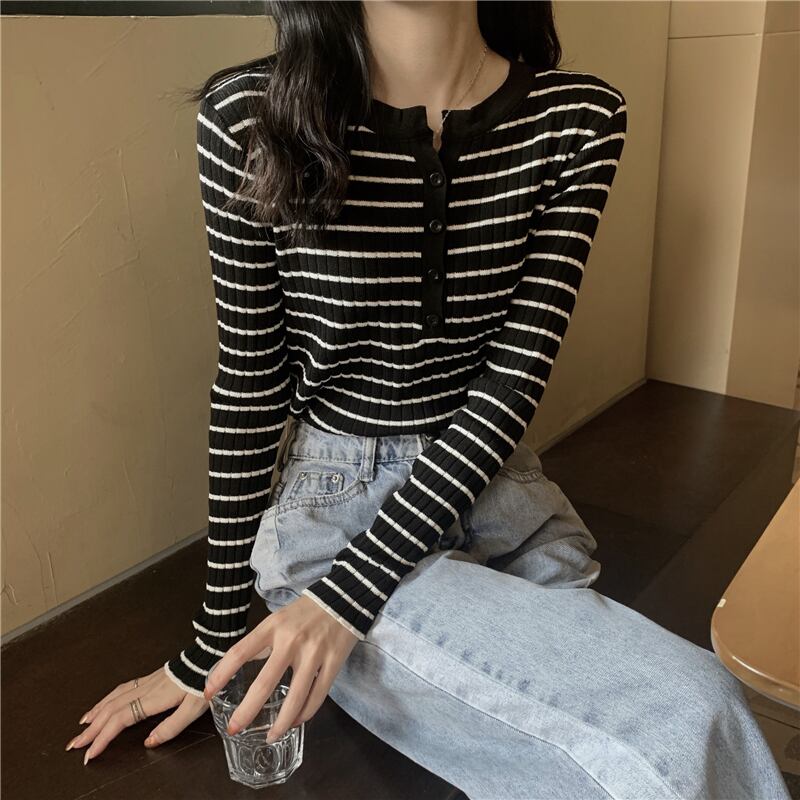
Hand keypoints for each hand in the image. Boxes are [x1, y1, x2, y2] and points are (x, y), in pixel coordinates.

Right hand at [64, 665, 208, 763]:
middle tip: (74, 744)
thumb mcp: (193, 709)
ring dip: (96, 712)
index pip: (120, 720)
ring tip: (83, 725)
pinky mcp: (152, 677)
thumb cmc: (203, 682)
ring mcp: (147, 681)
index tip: (89, 754)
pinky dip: (108, 698)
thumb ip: (171, 727)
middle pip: (111, 710)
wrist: (210, 654)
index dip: (102, 738)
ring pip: (114, 697)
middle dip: (90, 729)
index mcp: (153, 698)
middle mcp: (145, 689)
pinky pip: (122, 688)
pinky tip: (106, 702)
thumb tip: (148, 742)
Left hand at [204, 594, 359, 741]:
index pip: (240, 652)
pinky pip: (317, 696)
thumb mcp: (278, 619)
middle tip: (234, 729)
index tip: (208, 693)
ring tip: (270, 737)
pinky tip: (296, 722)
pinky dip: (305, 714)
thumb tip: (238, 668)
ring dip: (281, 723)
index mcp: (273, 627)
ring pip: (295, 697)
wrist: (343, 598)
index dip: (221, 674)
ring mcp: (314, 653)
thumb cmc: (305, 612)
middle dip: (247, 711)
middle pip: (265, 683)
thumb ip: (262, 643)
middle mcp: (291, 640)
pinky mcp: (333, 662)